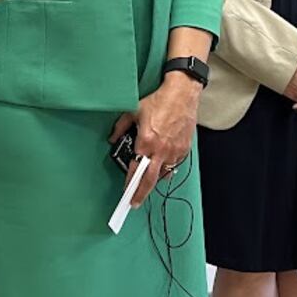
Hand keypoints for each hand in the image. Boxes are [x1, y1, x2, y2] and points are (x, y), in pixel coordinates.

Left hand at [107, 74, 200, 208]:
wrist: (182, 94)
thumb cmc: (159, 101)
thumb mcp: (133, 112)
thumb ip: (120, 127)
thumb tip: (113, 138)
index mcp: (146, 142)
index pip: (136, 170)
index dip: (130, 184)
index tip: (125, 193)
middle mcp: (161, 150)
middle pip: (150, 180)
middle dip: (141, 194)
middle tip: (134, 203)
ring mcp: (174, 151)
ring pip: (163, 173)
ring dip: (155, 178)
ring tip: (148, 180)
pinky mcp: (184, 149)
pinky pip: (174, 164)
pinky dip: (167, 167)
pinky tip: (161, 164)